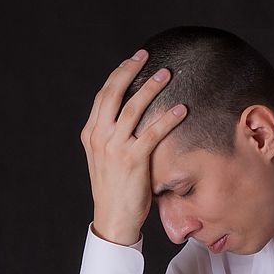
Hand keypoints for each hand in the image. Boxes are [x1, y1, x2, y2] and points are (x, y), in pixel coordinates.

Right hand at [80, 49, 187, 245]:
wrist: (113, 218)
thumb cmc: (115, 190)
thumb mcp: (107, 159)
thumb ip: (114, 138)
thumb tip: (131, 120)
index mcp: (91, 134)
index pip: (103, 96)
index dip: (118, 75)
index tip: (132, 60)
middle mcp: (99, 136)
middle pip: (113, 94)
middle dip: (130, 70)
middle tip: (146, 55)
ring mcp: (114, 147)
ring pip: (133, 108)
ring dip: (151, 88)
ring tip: (166, 74)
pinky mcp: (132, 160)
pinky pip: (153, 133)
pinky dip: (168, 118)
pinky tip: (182, 109)